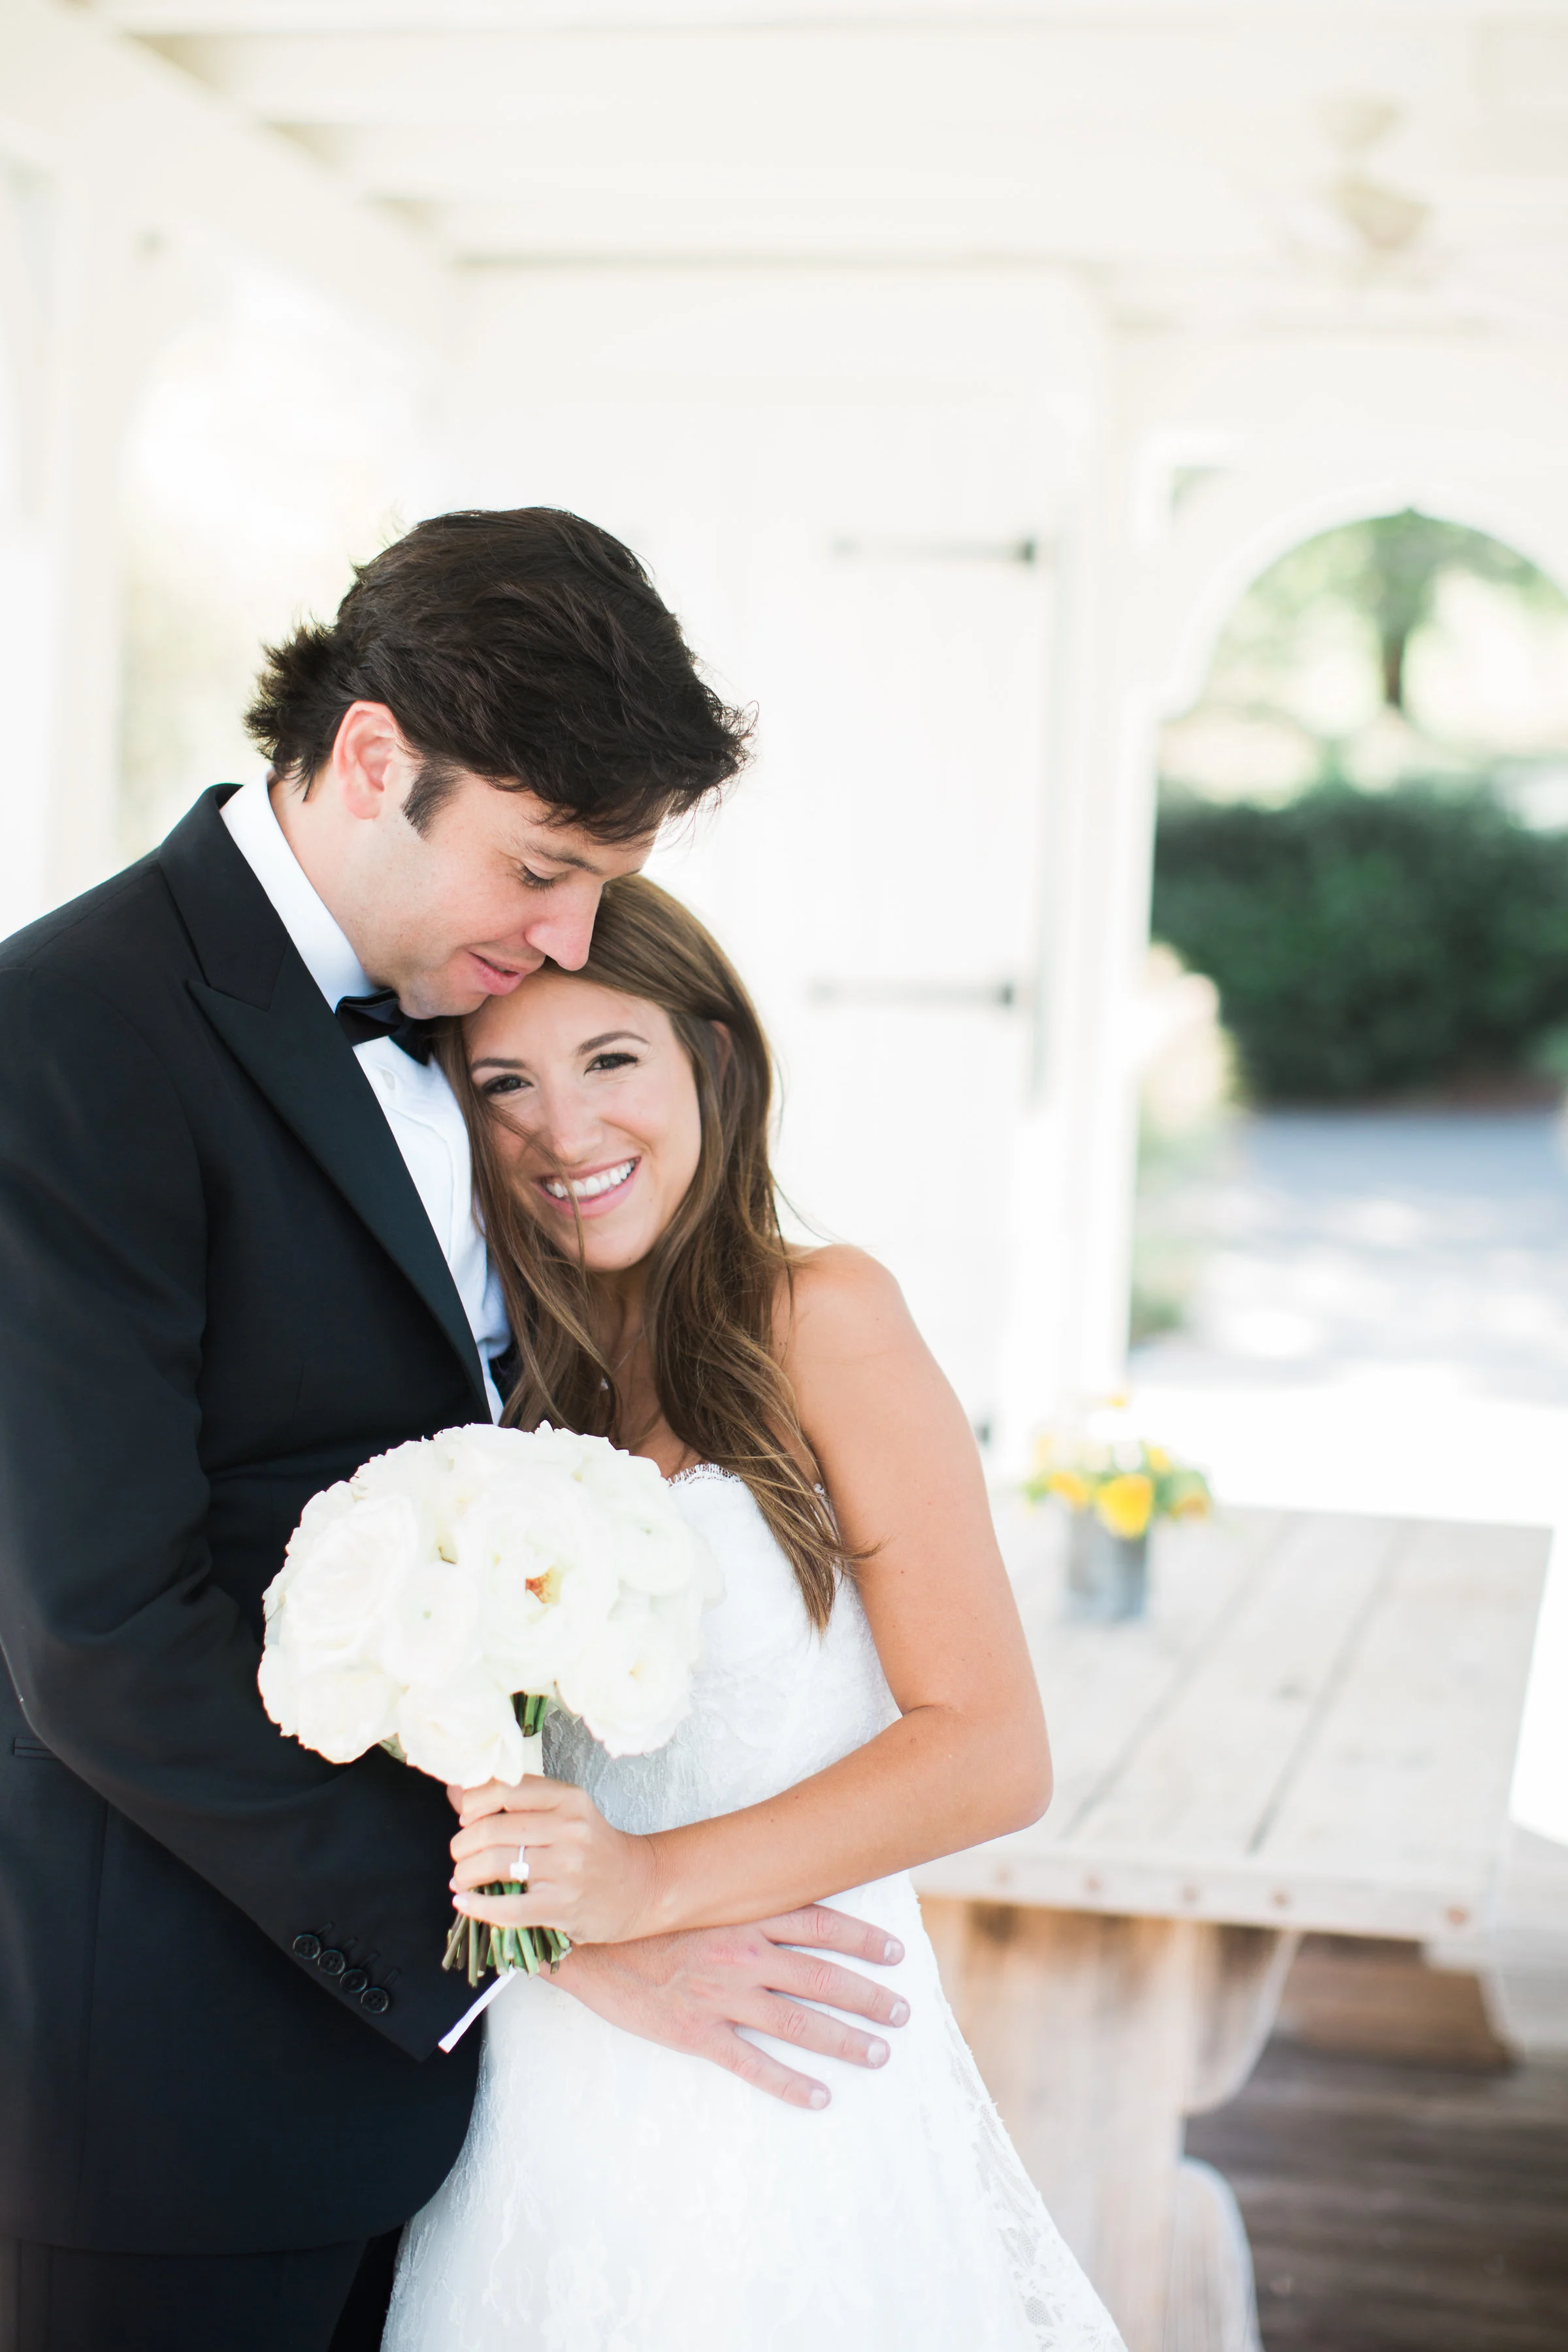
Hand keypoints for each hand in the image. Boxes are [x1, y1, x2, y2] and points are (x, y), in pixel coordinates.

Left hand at [449, 1774, 656, 1945]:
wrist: (638, 1886)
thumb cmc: (593, 1848)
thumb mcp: (565, 1811)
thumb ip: (517, 1801)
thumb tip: (457, 1793)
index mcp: (568, 1799)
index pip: (505, 1789)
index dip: (474, 1804)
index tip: (466, 1817)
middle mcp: (569, 1829)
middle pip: (492, 1829)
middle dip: (462, 1844)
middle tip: (459, 1853)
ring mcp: (567, 1869)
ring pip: (495, 1864)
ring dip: (465, 1873)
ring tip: (462, 1877)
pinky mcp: (562, 1906)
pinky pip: (508, 1908)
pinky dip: (477, 1907)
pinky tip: (464, 1903)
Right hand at [547, 1908, 910, 2108]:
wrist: (586, 1939)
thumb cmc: (642, 1915)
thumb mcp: (697, 1895)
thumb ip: (739, 1901)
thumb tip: (780, 1897)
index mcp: (743, 1916)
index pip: (820, 1924)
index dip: (862, 1939)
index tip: (896, 1952)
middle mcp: (743, 1954)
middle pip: (822, 1976)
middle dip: (868, 1996)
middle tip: (903, 2012)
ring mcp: (722, 1996)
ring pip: (799, 2022)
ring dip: (845, 2040)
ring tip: (879, 2053)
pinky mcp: (697, 2032)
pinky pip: (753, 2064)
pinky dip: (791, 2084)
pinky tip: (820, 2097)